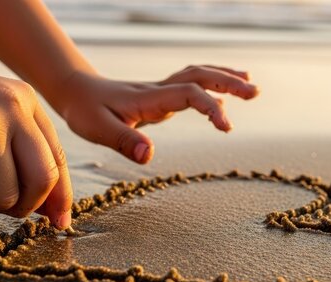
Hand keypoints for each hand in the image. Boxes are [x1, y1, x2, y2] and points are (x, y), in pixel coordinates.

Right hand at [0, 55, 71, 227]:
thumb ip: (22, 153)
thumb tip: (53, 211)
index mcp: (24, 99)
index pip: (56, 158)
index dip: (59, 196)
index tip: (58, 221)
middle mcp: (9, 109)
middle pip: (41, 180)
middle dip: (26, 205)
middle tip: (1, 205)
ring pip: (4, 197)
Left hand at [56, 65, 257, 163]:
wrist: (75, 91)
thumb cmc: (85, 111)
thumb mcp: (98, 129)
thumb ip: (125, 141)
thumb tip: (150, 156)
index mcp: (149, 99)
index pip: (189, 94)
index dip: (211, 107)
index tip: (226, 128)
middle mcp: (159, 91)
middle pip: (199, 77)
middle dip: (228, 83)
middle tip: (255, 92)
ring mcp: (160, 91)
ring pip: (197, 75)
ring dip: (224, 78)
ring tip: (250, 84)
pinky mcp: (159, 96)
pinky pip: (191, 84)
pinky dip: (210, 83)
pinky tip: (221, 92)